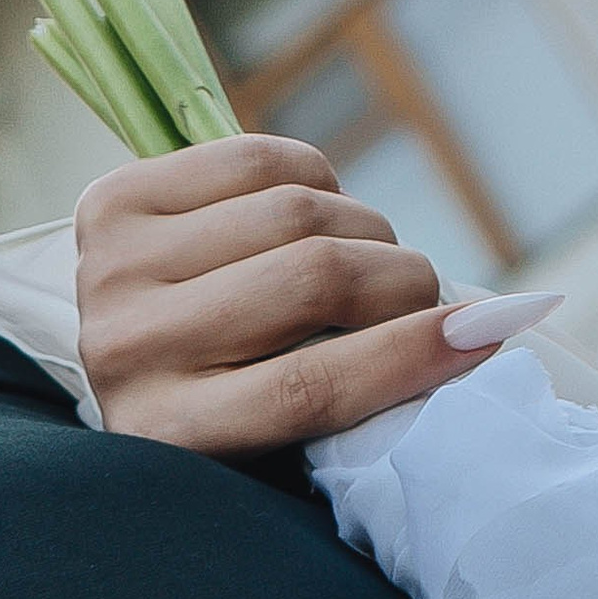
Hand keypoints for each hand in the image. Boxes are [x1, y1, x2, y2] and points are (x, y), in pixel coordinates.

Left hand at [76, 135, 486, 454]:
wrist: (116, 364)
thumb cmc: (228, 410)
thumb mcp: (277, 439)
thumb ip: (357, 396)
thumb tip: (484, 330)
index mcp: (169, 436)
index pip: (308, 386)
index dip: (409, 355)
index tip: (487, 334)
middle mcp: (126, 351)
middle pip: (312, 279)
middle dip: (399, 280)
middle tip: (423, 296)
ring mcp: (110, 269)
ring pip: (296, 209)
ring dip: (363, 229)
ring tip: (365, 261)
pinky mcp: (110, 202)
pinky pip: (260, 159)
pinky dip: (313, 181)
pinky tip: (308, 216)